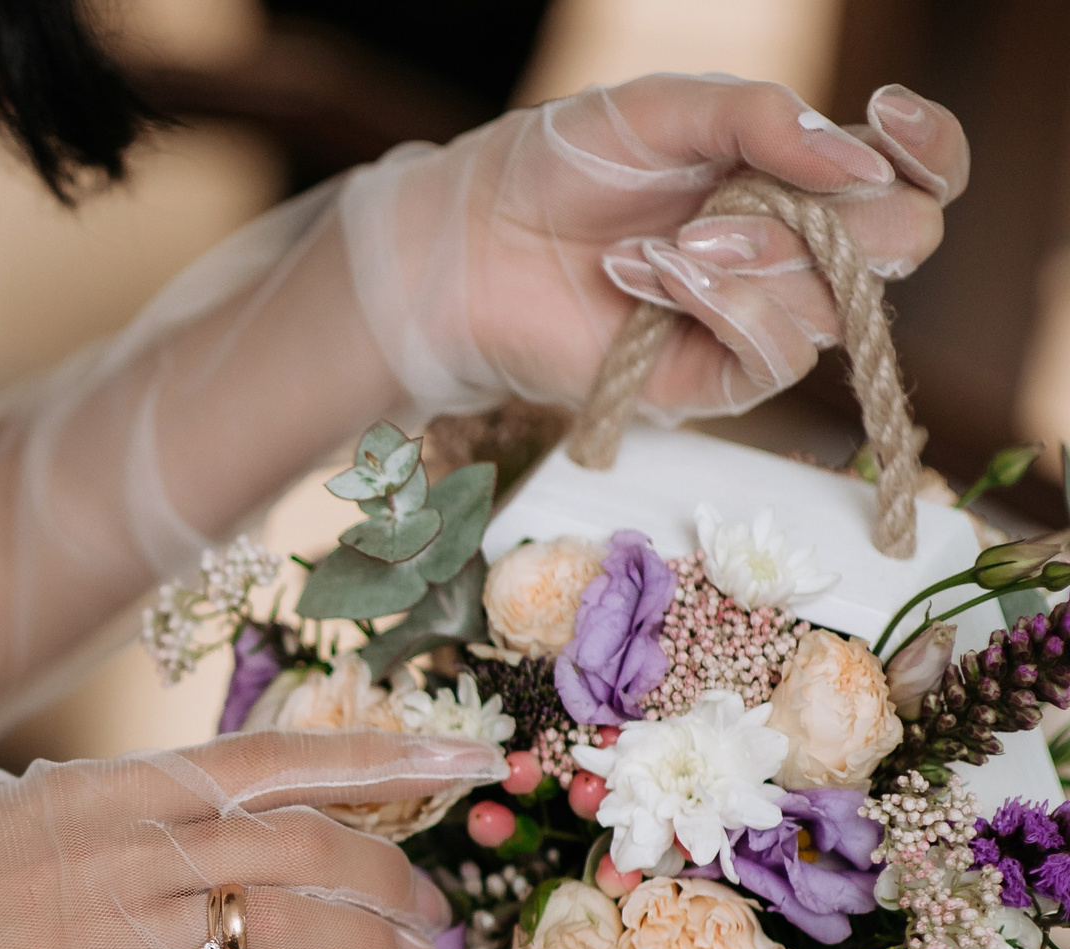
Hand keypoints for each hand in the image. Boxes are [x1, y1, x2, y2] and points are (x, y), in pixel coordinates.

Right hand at [0, 730, 505, 948]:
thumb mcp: (17, 815)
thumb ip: (115, 822)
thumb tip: (193, 843)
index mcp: (114, 787)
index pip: (280, 758)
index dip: (389, 757)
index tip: (469, 759)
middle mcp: (134, 847)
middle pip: (312, 847)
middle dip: (396, 876)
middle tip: (434, 910)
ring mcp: (126, 931)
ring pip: (295, 931)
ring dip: (371, 948)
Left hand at [341, 77, 968, 419]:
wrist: (475, 242)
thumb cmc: (566, 166)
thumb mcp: (669, 109)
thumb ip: (767, 119)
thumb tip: (865, 165)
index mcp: (803, 176)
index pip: (921, 174)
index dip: (931, 148)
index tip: (886, 113)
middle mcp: (800, 251)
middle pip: (904, 241)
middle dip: (839, 214)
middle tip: (738, 195)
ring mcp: (761, 318)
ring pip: (837, 300)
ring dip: (757, 258)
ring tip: (664, 241)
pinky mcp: (715, 380)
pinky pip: (775, 352)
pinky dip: (722, 305)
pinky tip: (650, 276)